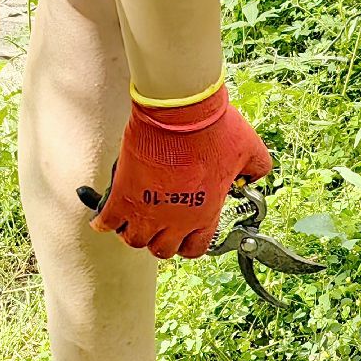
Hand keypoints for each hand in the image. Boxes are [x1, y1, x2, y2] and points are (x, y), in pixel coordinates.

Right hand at [82, 87, 272, 259]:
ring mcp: (147, 211)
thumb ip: (256, 169)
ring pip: (133, 240)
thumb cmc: (214, 128)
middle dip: (160, 239)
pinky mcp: (123, 195)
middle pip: (161, 249)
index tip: (184, 234)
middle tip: (158, 225)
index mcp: (205, 214)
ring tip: (133, 219)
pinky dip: (104, 222)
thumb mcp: (249, 151)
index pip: (195, 249)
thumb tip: (256, 175)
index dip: (188, 242)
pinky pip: (106, 221)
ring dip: (133, 232)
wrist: (180, 110)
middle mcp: (176, 220)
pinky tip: (104, 218)